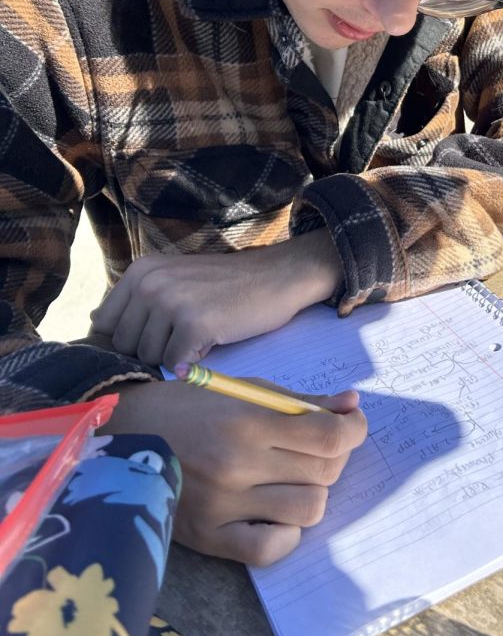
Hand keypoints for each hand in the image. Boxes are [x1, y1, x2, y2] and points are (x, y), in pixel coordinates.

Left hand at [90, 230, 341, 368]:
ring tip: (202, 333)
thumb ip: (137, 298)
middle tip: (187, 331)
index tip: (158, 333)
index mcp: (140, 271)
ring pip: (149, 357)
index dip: (131, 337)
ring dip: (175, 355)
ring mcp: (171, 302)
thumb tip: (95, 323)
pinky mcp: (194, 324)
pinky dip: (192, 363)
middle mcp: (149, 283)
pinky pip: (174, 365)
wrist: (276, 277)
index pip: (106, 324)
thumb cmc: (226, 284)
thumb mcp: (174, 277)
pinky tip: (212, 342)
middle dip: (153, 348)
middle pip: (126, 345)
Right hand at [101, 377, 366, 564]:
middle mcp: (237, 466)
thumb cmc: (188, 406)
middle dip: (334, 457)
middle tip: (316, 447)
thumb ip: (301, 402)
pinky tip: (274, 512)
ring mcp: (223, 506)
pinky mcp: (208, 537)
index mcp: (247, 423)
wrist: (122, 436)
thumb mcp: (244, 390)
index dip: (354, 430)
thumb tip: (351, 404)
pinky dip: (285, 533)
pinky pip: (270, 549)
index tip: (352, 425)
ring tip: (292, 477)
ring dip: (312, 492)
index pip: (329, 437)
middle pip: (324, 473)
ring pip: (307, 510)